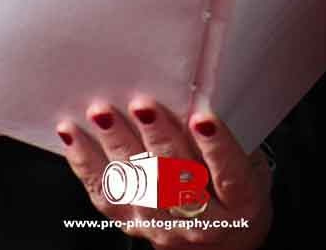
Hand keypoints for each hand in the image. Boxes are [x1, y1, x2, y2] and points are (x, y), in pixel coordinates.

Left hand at [58, 101, 270, 247]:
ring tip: (102, 114)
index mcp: (241, 203)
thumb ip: (231, 139)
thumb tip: (202, 91)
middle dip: (158, 139)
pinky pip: (105, 195)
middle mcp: (202, 221)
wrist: (223, 241)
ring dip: (116, 147)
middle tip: (142, 106)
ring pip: (137, 188)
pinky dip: (85, 163)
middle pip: (177, 180)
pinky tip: (73, 135)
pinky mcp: (132, 223)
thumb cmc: (235, 191)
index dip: (215, 146)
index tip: (201, 118)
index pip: (228, 174)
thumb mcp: (251, 165)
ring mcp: (164, 226)